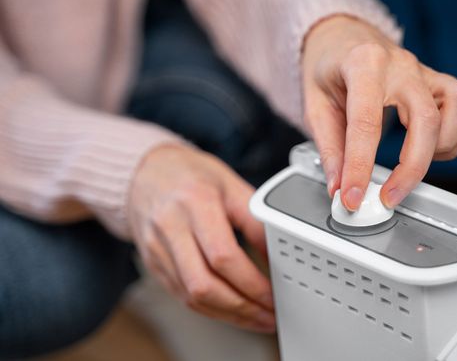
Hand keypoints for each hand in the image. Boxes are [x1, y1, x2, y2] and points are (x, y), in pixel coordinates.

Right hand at [127, 145, 274, 332]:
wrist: (145, 173)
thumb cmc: (191, 175)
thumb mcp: (231, 185)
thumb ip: (255, 220)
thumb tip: (277, 256)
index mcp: (195, 202)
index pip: (223, 256)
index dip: (252, 283)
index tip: (273, 294)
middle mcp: (170, 227)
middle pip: (205, 285)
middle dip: (243, 308)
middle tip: (269, 315)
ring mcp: (157, 249)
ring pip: (192, 297)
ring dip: (229, 315)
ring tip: (257, 318)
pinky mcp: (153, 264)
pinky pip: (182, 296)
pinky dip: (211, 309)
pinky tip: (232, 310)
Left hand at [302, 16, 456, 208]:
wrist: (345, 38)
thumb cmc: (329, 67)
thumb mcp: (314, 105)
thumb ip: (329, 149)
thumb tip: (338, 187)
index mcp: (362, 64)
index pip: (365, 123)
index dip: (360, 167)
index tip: (353, 196)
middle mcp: (400, 65)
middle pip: (425, 120)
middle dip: (410, 169)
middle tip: (388, 197)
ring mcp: (423, 71)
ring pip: (455, 111)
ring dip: (438, 149)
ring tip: (408, 164)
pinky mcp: (438, 81)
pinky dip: (449, 138)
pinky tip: (425, 147)